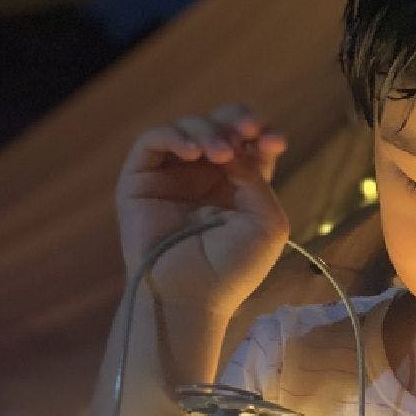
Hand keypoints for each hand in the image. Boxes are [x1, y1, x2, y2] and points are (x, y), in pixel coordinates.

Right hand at [115, 103, 290, 313]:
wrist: (190, 294)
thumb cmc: (232, 268)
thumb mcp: (267, 222)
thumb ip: (256, 178)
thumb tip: (233, 148)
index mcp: (237, 187)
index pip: (249, 144)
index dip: (261, 133)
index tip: (274, 141)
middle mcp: (204, 178)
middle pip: (220, 125)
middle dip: (237, 120)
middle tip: (247, 130)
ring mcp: (172, 176)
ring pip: (189, 127)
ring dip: (209, 131)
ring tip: (220, 154)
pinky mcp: (140, 179)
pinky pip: (152, 140)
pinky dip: (173, 135)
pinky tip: (192, 152)